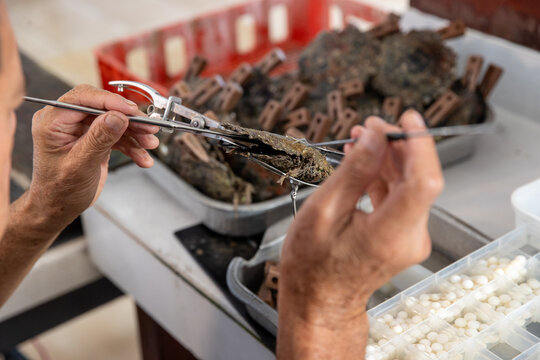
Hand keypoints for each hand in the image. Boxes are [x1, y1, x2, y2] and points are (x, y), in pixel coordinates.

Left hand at [28, 84, 158, 231]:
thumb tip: (117, 117)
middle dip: (128, 119)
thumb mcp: (80, 165)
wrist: (59, 208)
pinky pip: (118, 136)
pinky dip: (132, 146)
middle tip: (149, 127)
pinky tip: (143, 157)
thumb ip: (99, 139)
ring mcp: (82, 130)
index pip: (83, 99)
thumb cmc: (59, 191)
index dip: (110, 102)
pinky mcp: (95, 139)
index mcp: (52, 122)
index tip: (132, 112)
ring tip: (150, 144)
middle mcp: (66, 121)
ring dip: (135, 133)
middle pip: (103, 108)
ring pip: (114, 121)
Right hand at [277, 110, 442, 357]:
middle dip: (397, 146)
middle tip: (368, 126)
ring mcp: (410, 238)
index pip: (423, 181)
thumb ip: (354, 171)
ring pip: (410, 185)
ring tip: (360, 139)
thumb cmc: (312, 264)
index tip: (405, 119)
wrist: (319, 301)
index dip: (419, 145)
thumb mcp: (324, 211)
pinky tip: (364, 162)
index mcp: (390, 233)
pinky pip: (401, 198)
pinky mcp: (404, 236)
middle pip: (418, 179)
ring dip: (389, 159)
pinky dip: (384, 176)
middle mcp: (409, 237)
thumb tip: (375, 135)